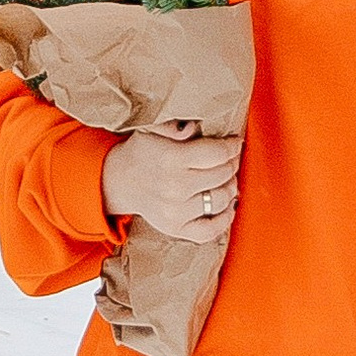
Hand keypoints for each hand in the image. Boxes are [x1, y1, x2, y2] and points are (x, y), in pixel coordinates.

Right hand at [102, 116, 241, 244]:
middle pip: (222, 174)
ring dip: (231, 187)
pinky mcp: (176, 229)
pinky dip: (225, 219)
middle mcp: (175, 188)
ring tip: (228, 178)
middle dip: (232, 163)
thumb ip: (172, 124)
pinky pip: (210, 230)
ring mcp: (176, 212)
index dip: (232, 146)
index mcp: (171, 159)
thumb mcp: (150, 128)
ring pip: (221, 200)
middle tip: (232, 158)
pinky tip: (229, 205)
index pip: (217, 153)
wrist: (120, 181)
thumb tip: (193, 127)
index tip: (235, 142)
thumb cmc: (141, 152)